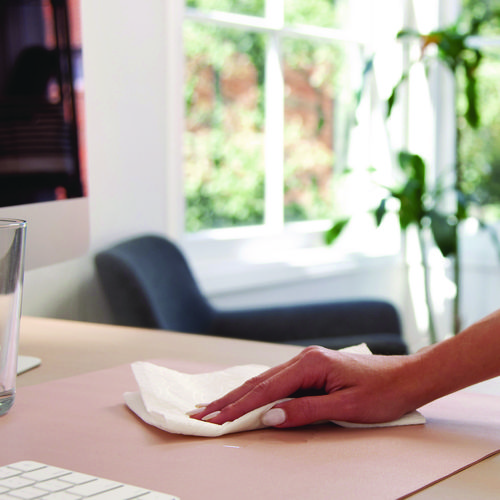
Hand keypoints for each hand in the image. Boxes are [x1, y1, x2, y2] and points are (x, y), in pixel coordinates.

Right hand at [189, 345, 419, 427]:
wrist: (407, 376)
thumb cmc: (382, 393)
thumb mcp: (346, 407)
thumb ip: (305, 411)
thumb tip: (269, 417)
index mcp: (310, 364)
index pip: (265, 389)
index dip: (237, 406)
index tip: (213, 419)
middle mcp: (304, 359)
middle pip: (259, 382)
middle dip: (229, 400)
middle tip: (201, 413)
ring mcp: (307, 363)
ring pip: (265, 381)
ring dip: (240, 396)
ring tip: (215, 407)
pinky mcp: (312, 370)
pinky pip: (278, 383)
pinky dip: (258, 393)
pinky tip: (246, 399)